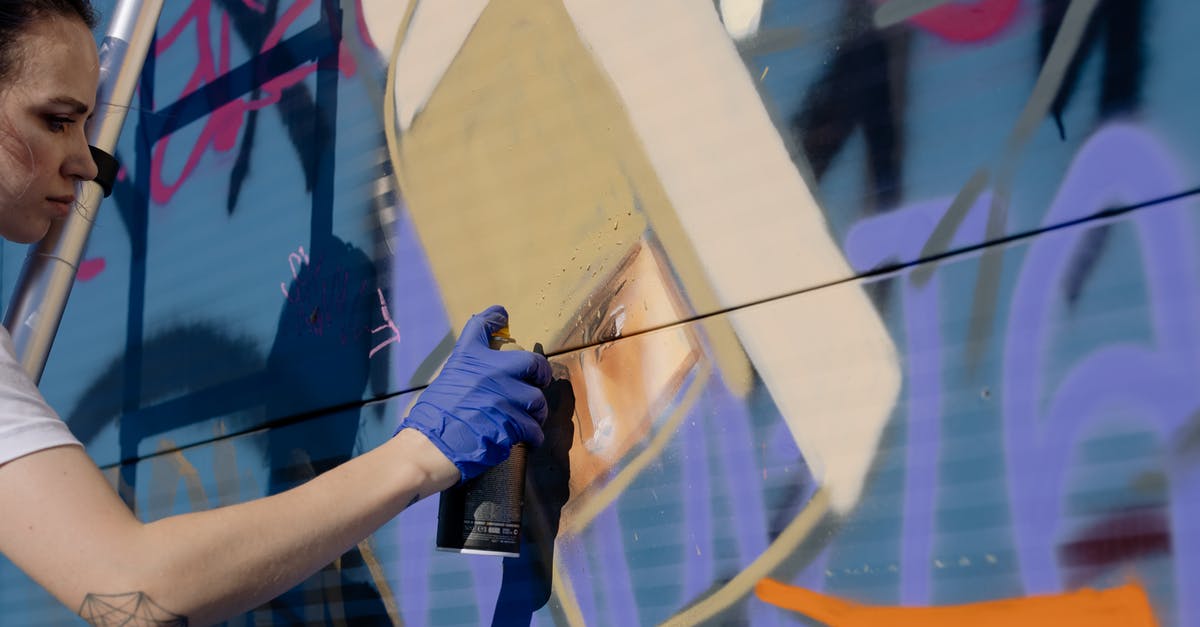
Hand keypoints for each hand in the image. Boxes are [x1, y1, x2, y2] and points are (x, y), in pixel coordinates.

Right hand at [396, 306, 550, 481]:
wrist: (428, 448)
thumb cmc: (430, 421)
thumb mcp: (445, 384)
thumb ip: (469, 376)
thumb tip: (487, 380)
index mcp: (467, 360)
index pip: (480, 327)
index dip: (493, 317)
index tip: (501, 314)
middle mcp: (489, 373)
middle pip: (531, 362)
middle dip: (541, 372)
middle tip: (540, 380)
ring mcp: (503, 397)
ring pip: (536, 399)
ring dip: (537, 411)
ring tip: (533, 418)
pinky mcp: (511, 423)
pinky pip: (533, 427)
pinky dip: (533, 435)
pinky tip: (529, 439)